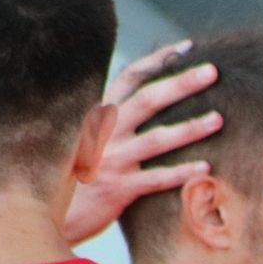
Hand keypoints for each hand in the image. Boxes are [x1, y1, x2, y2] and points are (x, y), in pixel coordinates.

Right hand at [64, 42, 223, 244]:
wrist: (44, 215)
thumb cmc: (74, 176)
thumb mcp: (86, 138)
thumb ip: (111, 118)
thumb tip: (142, 98)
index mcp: (98, 115)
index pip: (130, 77)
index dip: (159, 61)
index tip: (188, 48)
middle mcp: (103, 133)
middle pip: (147, 100)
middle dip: (181, 84)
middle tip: (213, 71)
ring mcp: (110, 160)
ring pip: (155, 139)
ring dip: (189, 128)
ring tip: (219, 119)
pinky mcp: (117, 190)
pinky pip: (155, 179)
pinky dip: (181, 173)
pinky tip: (206, 168)